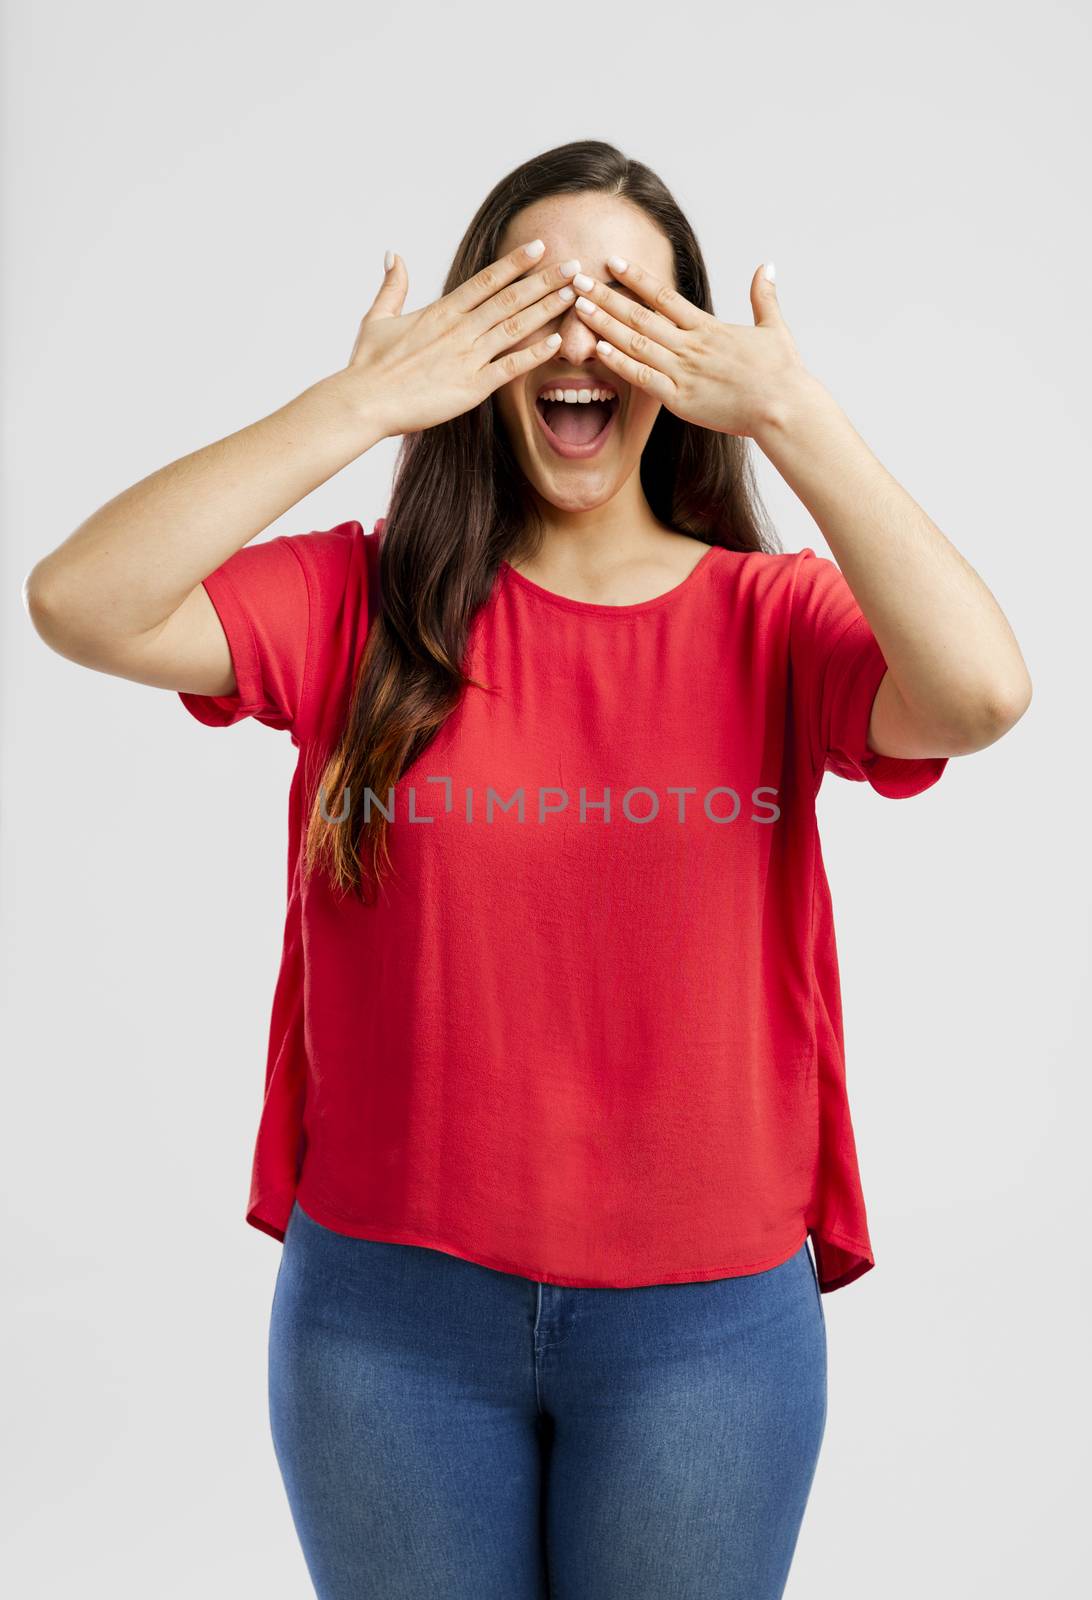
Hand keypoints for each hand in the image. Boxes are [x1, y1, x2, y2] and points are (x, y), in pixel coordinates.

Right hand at [340, 241, 578, 438]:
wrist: (363, 401)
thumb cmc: (367, 365)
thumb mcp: (376, 318)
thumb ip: (392, 286)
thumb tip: (393, 255)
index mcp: (441, 312)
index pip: (486, 280)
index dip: (515, 263)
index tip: (539, 247)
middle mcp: (459, 329)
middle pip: (510, 298)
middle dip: (545, 281)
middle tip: (574, 265)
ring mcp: (467, 358)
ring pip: (515, 327)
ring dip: (547, 309)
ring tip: (574, 294)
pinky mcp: (471, 388)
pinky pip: (509, 367)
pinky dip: (533, 354)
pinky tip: (557, 342)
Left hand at [568, 260, 811, 439]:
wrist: (784, 407)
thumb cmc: (782, 373)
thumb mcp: (774, 329)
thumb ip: (764, 297)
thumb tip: (767, 266)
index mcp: (708, 327)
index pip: (663, 295)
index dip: (635, 277)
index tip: (611, 262)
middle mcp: (691, 345)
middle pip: (641, 315)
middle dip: (607, 296)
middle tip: (578, 279)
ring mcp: (684, 371)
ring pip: (636, 342)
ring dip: (606, 324)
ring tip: (579, 308)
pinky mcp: (681, 398)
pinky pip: (643, 377)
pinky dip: (620, 363)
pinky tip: (598, 350)